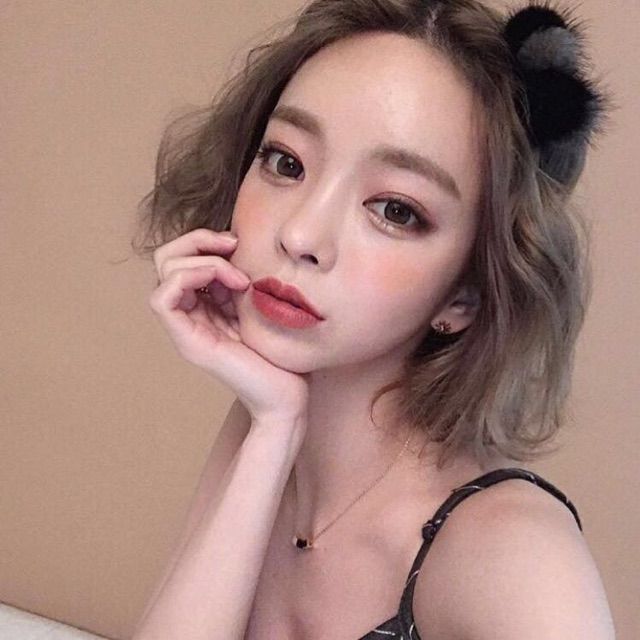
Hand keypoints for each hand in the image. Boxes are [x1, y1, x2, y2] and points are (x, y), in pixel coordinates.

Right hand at [149, 228, 309, 425]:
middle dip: (198, 240)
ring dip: (204, 260)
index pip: (182, 256)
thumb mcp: (261, 302)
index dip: (205, 240)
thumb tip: (237, 242)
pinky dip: (191, 276)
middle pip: (166, 257)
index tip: (240, 244)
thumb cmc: (282, 353)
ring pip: (163, 270)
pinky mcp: (187, 341)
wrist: (288, 395)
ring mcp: (185, 328)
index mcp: (206, 304)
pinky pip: (162, 297)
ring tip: (240, 278)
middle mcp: (190, 313)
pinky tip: (230, 284)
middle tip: (233, 247)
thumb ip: (243, 278)